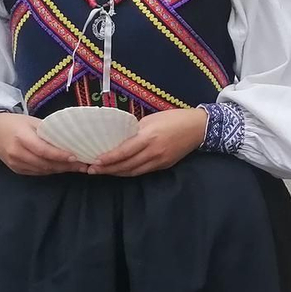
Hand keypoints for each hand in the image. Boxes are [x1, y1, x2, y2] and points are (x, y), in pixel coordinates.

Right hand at [0, 111, 88, 175]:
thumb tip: (71, 138)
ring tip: (75, 167)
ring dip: (60, 169)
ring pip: (42, 170)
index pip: (43, 150)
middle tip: (82, 165)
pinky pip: (36, 173)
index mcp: (21, 137)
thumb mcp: (32, 122)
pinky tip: (60, 168)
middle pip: (44, 163)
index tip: (75, 157)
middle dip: (65, 165)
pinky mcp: (15, 169)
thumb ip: (49, 131)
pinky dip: (49, 171)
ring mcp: (15, 163)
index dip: (60, 155)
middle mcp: (17, 152)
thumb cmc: (15, 123)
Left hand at [88, 107, 208, 176]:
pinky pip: (143, 171)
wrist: (198, 127)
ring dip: (117, 173)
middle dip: (108, 170)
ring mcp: (160, 161)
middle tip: (92, 170)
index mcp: (149, 137)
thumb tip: (119, 138)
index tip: (94, 162)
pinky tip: (120, 170)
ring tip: (103, 172)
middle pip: (126, 166)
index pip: (123, 152)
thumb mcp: (151, 119)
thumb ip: (135, 130)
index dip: (108, 159)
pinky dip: (130, 172)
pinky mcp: (164, 166)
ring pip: (133, 172)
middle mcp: (153, 152)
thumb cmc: (174, 118)